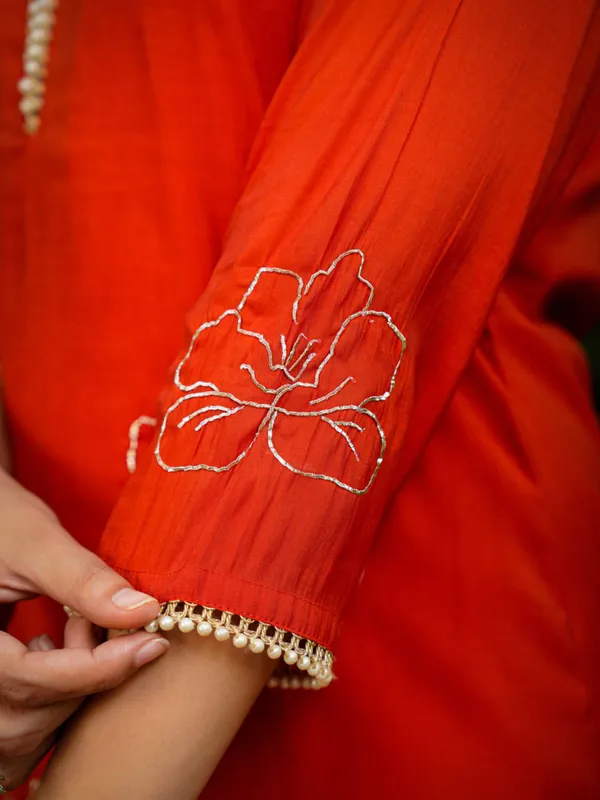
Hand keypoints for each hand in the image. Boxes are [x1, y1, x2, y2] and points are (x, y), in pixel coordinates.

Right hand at [0, 468, 167, 792]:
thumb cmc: (2, 521)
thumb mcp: (37, 541)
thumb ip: (83, 579)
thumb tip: (145, 612)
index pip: (30, 682)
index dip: (98, 668)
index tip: (153, 645)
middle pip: (26, 720)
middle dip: (83, 680)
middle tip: (107, 625)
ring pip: (24, 736)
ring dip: (71, 696)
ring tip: (82, 633)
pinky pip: (22, 729)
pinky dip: (56, 707)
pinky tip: (68, 658)